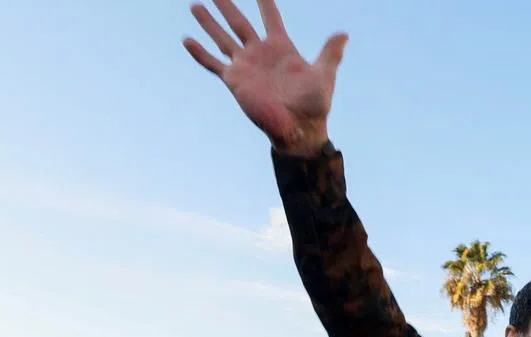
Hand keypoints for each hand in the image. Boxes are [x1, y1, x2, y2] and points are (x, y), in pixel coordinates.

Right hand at [184, 0, 347, 154]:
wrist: (298, 129)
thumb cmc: (314, 105)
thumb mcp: (323, 75)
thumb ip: (330, 53)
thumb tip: (344, 34)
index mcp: (281, 47)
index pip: (270, 17)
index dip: (265, 1)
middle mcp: (260, 53)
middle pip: (239, 22)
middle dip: (227, 5)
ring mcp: (245, 65)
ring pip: (222, 38)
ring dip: (209, 22)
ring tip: (196, 6)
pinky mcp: (234, 81)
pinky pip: (213, 64)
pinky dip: (199, 53)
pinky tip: (187, 40)